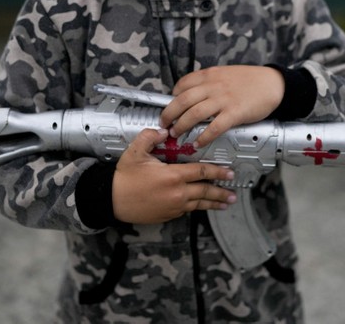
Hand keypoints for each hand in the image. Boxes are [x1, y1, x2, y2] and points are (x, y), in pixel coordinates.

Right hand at [112, 128, 236, 224]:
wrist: (112, 200)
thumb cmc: (124, 178)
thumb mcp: (135, 152)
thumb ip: (149, 137)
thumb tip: (162, 130)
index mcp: (172, 176)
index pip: (201, 172)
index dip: (217, 172)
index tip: (228, 172)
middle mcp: (176, 193)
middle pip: (205, 191)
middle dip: (221, 191)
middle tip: (233, 191)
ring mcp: (173, 206)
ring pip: (199, 204)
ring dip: (214, 203)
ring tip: (225, 203)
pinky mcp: (168, 215)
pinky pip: (187, 210)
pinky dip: (197, 207)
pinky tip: (202, 206)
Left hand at [160, 65, 283, 146]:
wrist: (273, 83)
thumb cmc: (249, 80)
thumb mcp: (225, 74)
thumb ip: (209, 83)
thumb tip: (193, 94)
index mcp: (209, 75)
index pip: (182, 85)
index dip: (172, 97)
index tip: (169, 107)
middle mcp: (213, 86)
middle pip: (182, 100)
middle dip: (169, 114)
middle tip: (163, 124)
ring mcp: (223, 100)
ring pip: (194, 114)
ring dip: (181, 126)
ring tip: (176, 134)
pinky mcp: (235, 113)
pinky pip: (214, 127)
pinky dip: (204, 137)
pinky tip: (198, 143)